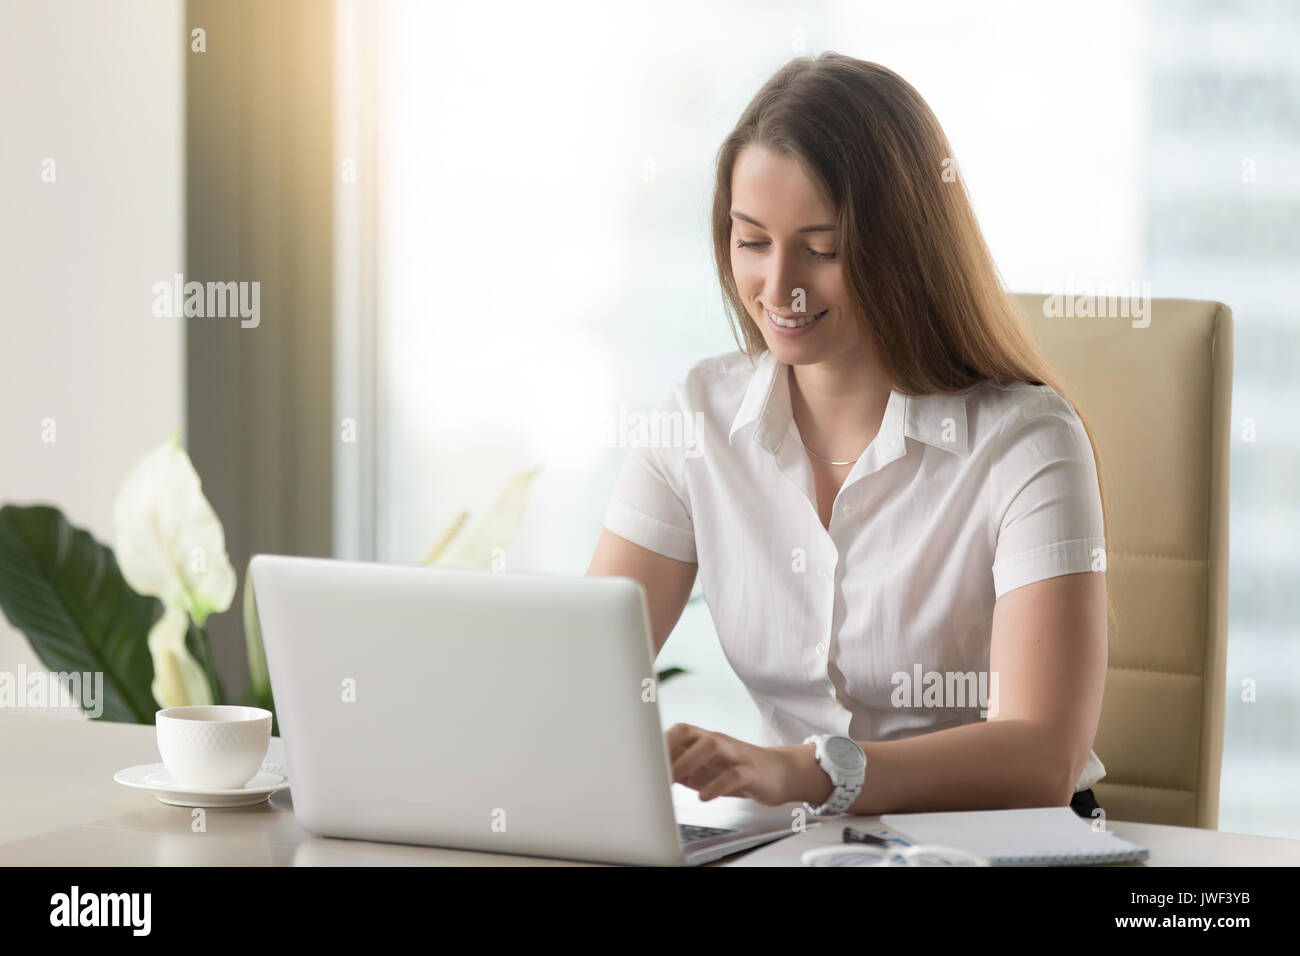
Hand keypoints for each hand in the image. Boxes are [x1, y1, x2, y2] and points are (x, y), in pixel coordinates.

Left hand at [665, 722, 819, 805]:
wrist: (780, 773)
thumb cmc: (738, 770)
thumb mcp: (706, 769)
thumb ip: (682, 770)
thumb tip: (652, 777)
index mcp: (704, 740)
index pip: (677, 731)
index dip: (658, 743)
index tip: (641, 761)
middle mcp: (718, 742)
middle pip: (689, 731)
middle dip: (669, 747)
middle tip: (654, 770)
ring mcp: (735, 754)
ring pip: (711, 746)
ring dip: (688, 761)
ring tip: (674, 780)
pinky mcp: (752, 772)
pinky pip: (734, 775)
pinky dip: (717, 785)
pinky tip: (704, 796)